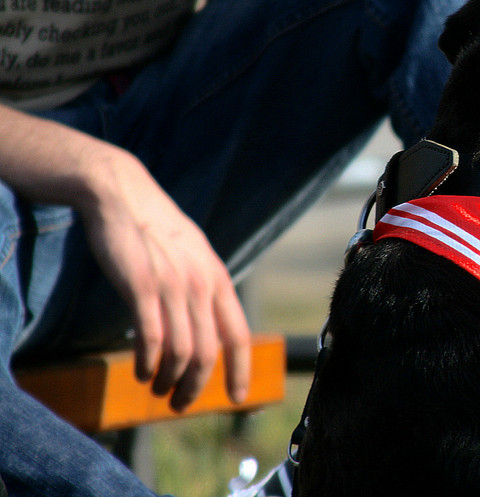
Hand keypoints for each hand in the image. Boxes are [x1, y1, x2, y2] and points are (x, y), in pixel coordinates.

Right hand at [78, 150, 250, 411]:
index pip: (238, 335)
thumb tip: (209, 321)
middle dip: (196, 386)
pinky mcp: (141, 287)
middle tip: (181, 403)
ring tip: (159, 390)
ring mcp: (172, 286)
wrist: (121, 194)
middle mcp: (200, 285)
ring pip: (180, 351)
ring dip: (170, 380)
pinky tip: (143, 373)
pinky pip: (150, 339)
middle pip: (208, 352)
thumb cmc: (155, 226)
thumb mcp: (193, 253)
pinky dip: (148, 364)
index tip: (237, 398)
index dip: (241, 370)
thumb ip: (204, 285)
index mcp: (217, 278)